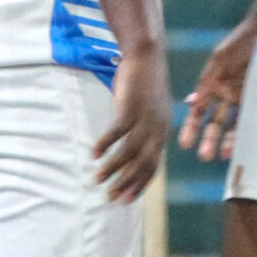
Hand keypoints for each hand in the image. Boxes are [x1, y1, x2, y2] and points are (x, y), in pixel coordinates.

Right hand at [94, 47, 171, 203]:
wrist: (147, 57)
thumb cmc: (145, 86)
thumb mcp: (151, 112)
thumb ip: (145, 132)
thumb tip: (132, 153)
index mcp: (163, 132)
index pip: (154, 166)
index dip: (140, 184)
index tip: (126, 200)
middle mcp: (158, 129)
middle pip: (143, 163)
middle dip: (127, 183)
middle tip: (111, 197)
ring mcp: (145, 118)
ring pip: (130, 150)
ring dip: (113, 167)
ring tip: (98, 179)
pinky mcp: (131, 107)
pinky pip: (117, 131)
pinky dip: (105, 144)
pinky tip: (94, 154)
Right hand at [178, 15, 256, 160]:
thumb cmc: (239, 43)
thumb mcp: (220, 60)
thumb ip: (207, 82)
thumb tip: (191, 103)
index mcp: (211, 85)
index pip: (198, 112)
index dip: (191, 128)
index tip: (184, 144)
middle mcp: (225, 95)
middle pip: (215, 122)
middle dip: (208, 139)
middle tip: (204, 156)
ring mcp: (242, 98)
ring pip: (232, 124)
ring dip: (227, 140)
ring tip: (222, 155)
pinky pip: (250, 118)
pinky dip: (245, 132)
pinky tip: (242, 145)